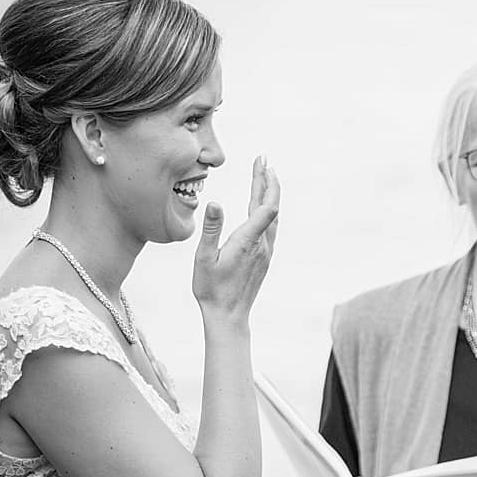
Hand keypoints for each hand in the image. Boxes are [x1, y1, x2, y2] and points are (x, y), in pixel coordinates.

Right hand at [192, 156, 280, 325]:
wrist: (228, 316)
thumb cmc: (211, 289)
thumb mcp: (204, 258)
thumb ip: (211, 230)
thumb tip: (215, 203)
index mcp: (248, 242)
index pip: (264, 205)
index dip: (265, 181)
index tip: (262, 162)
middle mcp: (262, 245)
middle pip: (271, 207)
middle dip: (268, 181)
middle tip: (264, 160)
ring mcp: (265, 253)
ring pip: (272, 218)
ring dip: (269, 195)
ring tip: (266, 176)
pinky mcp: (264, 259)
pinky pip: (270, 228)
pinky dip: (267, 211)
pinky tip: (263, 207)